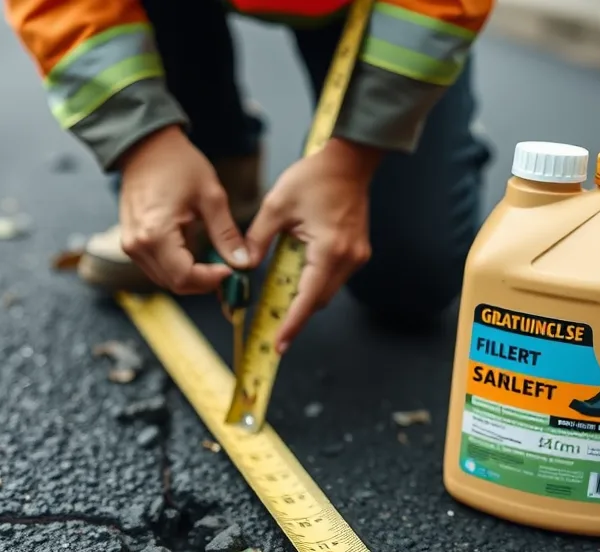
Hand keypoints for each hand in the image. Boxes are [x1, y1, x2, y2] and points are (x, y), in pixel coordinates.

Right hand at [116, 125, 249, 293]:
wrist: (147, 146)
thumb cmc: (178, 164)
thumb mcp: (211, 197)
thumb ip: (226, 234)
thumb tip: (242, 262)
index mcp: (155, 234)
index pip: (184, 277)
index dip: (210, 280)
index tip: (231, 270)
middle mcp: (138, 246)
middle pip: (174, 283)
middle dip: (203, 282)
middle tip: (227, 268)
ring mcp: (130, 246)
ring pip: (165, 279)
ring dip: (191, 276)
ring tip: (213, 259)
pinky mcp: (131, 244)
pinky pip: (157, 267)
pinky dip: (178, 267)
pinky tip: (195, 252)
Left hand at [245, 137, 381, 352]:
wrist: (348, 161)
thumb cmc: (314, 177)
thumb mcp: (276, 206)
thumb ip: (257, 239)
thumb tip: (243, 266)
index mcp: (329, 249)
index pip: (308, 298)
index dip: (292, 324)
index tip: (279, 343)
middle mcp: (348, 258)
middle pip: (318, 300)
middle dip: (295, 314)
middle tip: (270, 328)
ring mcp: (356, 256)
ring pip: (325, 291)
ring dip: (303, 297)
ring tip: (278, 302)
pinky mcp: (356, 252)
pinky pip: (332, 277)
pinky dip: (313, 282)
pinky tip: (295, 277)